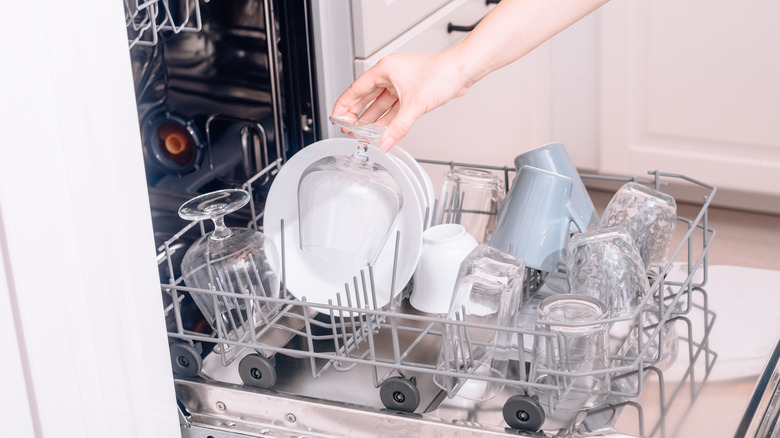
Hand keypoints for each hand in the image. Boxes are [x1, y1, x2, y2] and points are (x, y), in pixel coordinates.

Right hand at [331, 50, 469, 151]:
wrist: (463, 71)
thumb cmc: (442, 73)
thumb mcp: (415, 105)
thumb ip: (398, 128)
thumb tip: (385, 143)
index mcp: (385, 70)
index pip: (356, 89)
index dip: (344, 106)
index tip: (336, 118)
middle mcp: (391, 75)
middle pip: (365, 97)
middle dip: (356, 114)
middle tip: (347, 129)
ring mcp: (401, 84)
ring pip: (380, 103)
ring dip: (371, 118)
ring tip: (362, 133)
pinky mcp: (411, 92)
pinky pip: (393, 107)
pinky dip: (387, 119)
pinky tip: (382, 129)